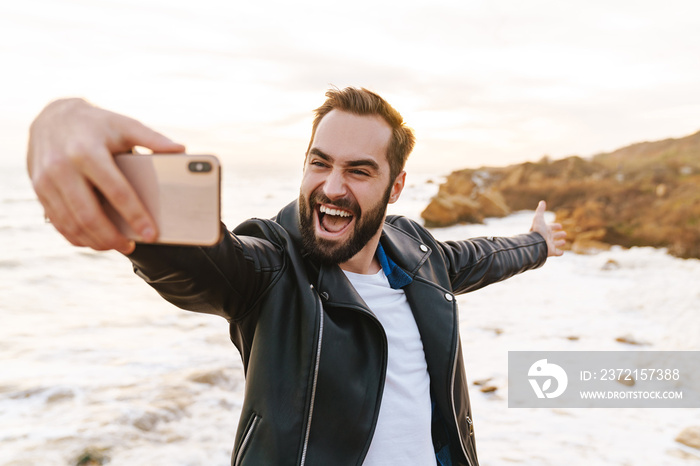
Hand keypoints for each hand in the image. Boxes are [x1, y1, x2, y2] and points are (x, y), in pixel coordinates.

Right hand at [27, 98, 185, 253]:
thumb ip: (152, 138)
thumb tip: (180, 149)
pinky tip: (95, 241)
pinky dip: (77, 237)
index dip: (135, 215)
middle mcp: (62, 167)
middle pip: (89, 214)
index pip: (116, 190)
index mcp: (87, 151)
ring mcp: (46, 181)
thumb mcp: (124, 124)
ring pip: (71, 223)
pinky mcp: (39, 190)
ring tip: (118, 246)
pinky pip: (58, 222)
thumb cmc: (96, 124)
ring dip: (96, 241)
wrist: (52, 116)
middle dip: (112, 237)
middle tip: (133, 246)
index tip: (150, 233)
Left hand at [530, 200, 566, 256]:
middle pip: (554, 236)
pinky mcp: (551, 252)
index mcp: (544, 230)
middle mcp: (547, 238)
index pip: (551, 227)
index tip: (560, 225)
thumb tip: (542, 201)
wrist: (536, 243)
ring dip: (559, 243)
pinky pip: (556, 253)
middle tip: (564, 234)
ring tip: (563, 241)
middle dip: (559, 234)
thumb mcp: (539, 218)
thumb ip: (540, 210)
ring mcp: (549, 245)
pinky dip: (559, 253)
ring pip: (555, 244)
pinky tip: (562, 252)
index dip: (555, 226)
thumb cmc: (538, 230)